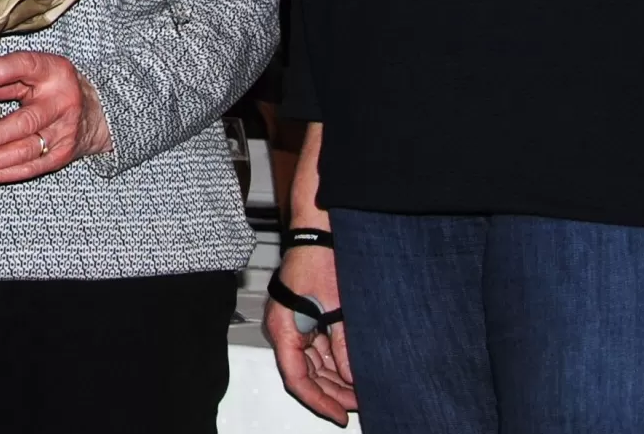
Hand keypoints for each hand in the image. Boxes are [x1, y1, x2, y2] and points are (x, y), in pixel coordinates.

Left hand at [0, 51, 110, 182]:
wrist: (94, 114)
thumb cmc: (52, 87)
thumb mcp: (32, 70)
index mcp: (53, 72)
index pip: (28, 66)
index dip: (3, 69)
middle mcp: (62, 102)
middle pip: (25, 121)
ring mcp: (63, 133)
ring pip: (26, 150)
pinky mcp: (60, 156)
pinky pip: (30, 168)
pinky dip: (3, 172)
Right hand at [264, 243, 355, 425]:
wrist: (320, 230)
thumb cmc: (317, 256)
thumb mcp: (335, 305)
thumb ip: (342, 344)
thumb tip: (350, 376)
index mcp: (283, 327)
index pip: (296, 378)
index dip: (318, 401)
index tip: (339, 414)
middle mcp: (286, 329)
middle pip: (306, 374)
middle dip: (332, 391)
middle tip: (358, 403)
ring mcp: (297, 323)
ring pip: (314, 363)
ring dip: (336, 377)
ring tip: (360, 388)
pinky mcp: (308, 316)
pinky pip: (320, 347)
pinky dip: (336, 359)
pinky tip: (354, 368)